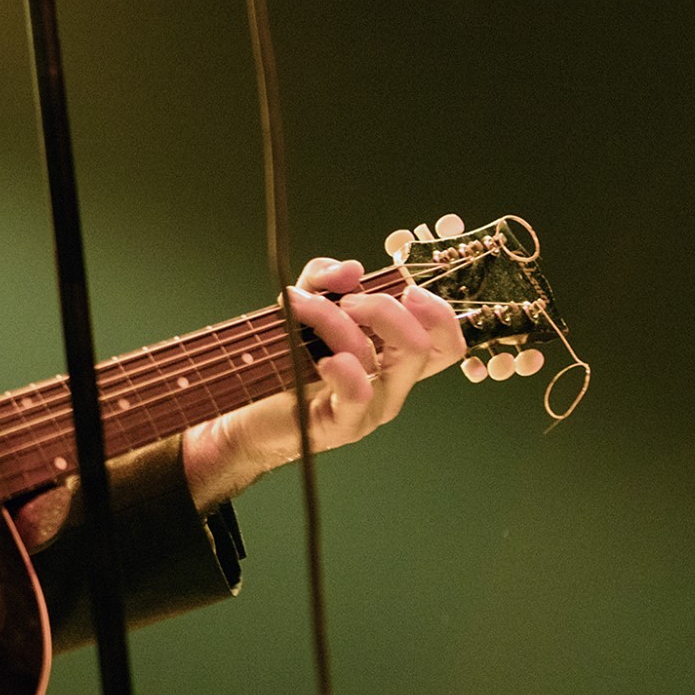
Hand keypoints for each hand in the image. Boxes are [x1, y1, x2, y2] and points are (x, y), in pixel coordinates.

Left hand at [182, 256, 465, 508]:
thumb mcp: (305, 305)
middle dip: (381, 309)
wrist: (250, 410)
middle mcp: (391, 385)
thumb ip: (325, 280)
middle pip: (420, 346)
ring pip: (376, 358)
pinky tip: (320, 360)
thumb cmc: (287, 360)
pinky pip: (359, 395)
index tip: (407, 290)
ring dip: (334, 322)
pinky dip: (343, 370)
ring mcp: (370, 408)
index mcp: (394, 359)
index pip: (444, 343)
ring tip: (302, 310)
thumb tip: (352, 269)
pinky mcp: (342, 425)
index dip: (439, 313)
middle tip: (345, 302)